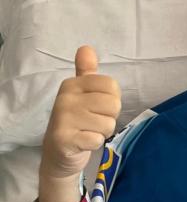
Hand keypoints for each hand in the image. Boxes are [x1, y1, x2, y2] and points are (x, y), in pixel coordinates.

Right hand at [40, 46, 121, 179]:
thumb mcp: (82, 94)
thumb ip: (86, 72)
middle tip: (93, 122)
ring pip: (108, 124)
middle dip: (109, 117)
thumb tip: (86, 48)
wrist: (58, 154)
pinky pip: (97, 139)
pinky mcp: (64, 139)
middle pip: (113, 105)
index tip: (97, 107)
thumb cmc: (77, 121)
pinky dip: (94, 143)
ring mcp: (63, 119)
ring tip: (87, 132)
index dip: (112, 100)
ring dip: (102, 132)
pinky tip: (82, 142)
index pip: (112, 86)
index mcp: (72, 84)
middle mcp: (65, 98)